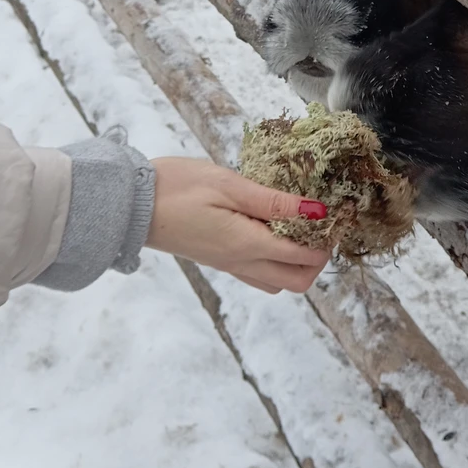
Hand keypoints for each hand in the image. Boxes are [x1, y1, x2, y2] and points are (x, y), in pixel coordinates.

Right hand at [147, 157, 330, 293]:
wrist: (131, 204)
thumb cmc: (179, 187)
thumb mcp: (231, 185)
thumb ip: (275, 201)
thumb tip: (318, 211)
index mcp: (248, 245)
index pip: (304, 258)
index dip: (327, 241)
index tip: (336, 214)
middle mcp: (241, 264)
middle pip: (296, 282)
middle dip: (318, 260)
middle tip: (322, 225)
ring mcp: (229, 266)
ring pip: (278, 282)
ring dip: (297, 263)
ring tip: (300, 226)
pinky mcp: (219, 261)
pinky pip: (258, 275)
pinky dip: (277, 262)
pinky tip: (274, 231)